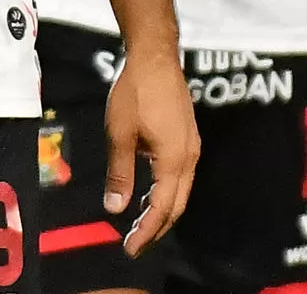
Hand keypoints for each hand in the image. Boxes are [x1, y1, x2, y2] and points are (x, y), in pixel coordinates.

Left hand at [103, 50, 198, 257]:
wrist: (155, 56)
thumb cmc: (135, 92)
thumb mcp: (119, 133)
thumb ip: (119, 173)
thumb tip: (115, 209)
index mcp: (173, 160)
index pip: (161, 208)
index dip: (146, 232)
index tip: (129, 249)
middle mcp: (189, 158)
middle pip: (176, 205)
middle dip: (156, 228)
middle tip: (135, 244)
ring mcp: (191, 147)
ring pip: (180, 192)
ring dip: (161, 210)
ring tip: (139, 223)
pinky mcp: (187, 138)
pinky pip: (180, 176)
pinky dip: (165, 192)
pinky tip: (148, 192)